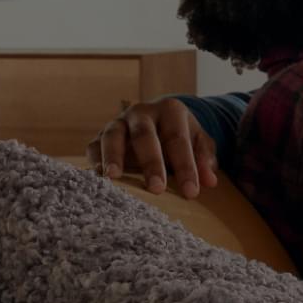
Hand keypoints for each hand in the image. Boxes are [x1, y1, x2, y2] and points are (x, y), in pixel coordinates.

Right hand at [88, 98, 219, 196]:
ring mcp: (118, 123)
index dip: (186, 167)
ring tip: (114, 177)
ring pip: (112, 136)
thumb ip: (205, 159)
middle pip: (145, 136)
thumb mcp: (199, 141)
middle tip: (156, 189)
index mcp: (170, 111)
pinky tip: (98, 177)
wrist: (156, 120)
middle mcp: (142, 113)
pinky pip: (93, 146)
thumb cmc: (180, 135)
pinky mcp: (100, 136)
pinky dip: (94, 160)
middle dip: (151, 163)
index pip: (178, 140)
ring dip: (112, 156)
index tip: (191, 192)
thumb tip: (209, 181)